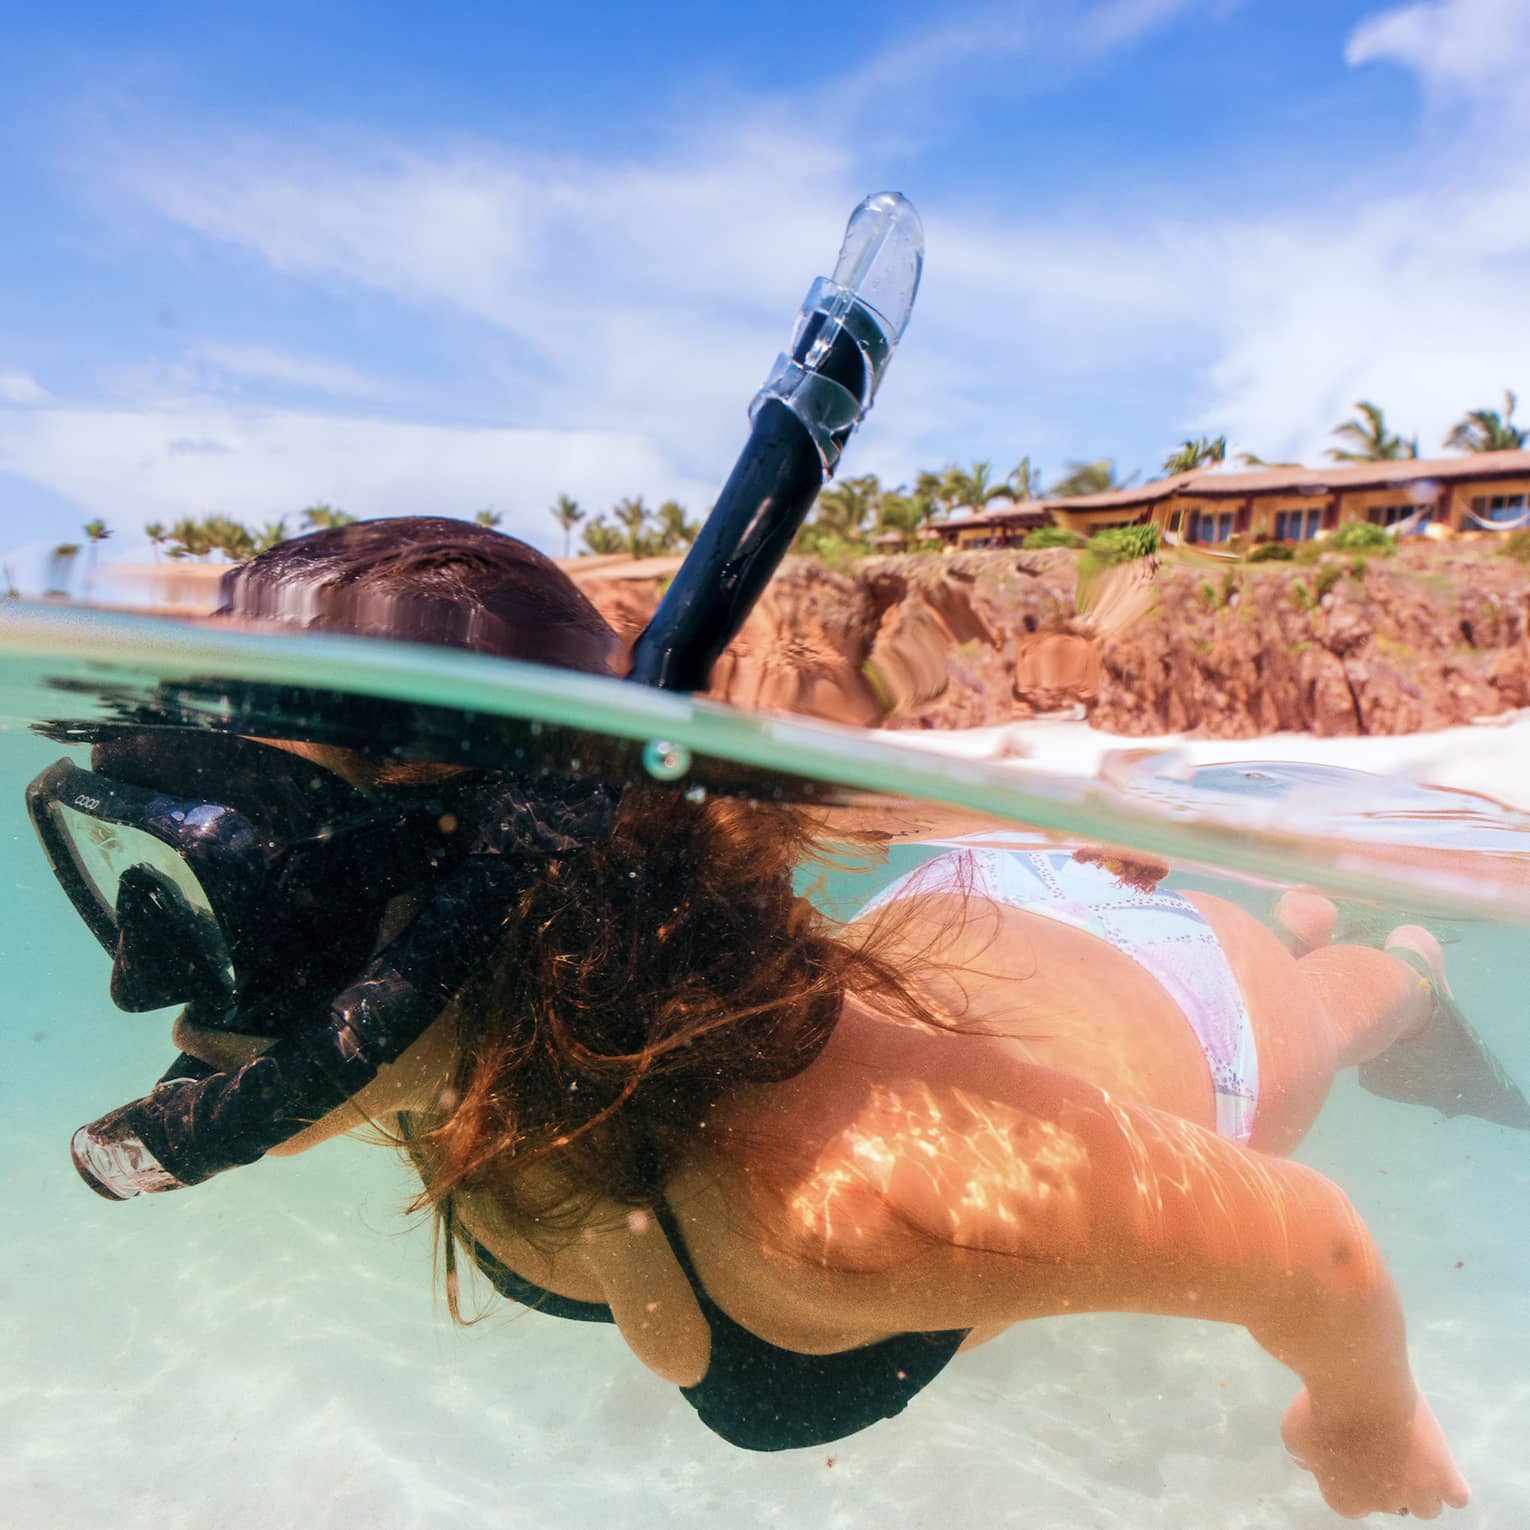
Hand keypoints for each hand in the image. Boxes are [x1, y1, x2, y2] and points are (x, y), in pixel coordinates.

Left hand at [1282, 1386, 1469, 1518]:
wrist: (1357, 1383)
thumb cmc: (1320, 1406)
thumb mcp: (1294, 1431)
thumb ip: (1304, 1454)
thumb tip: (1308, 1463)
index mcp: (1345, 1501)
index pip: (1353, 1502)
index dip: (1353, 1476)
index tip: (1352, 1451)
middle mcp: (1383, 1506)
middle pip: (1390, 1502)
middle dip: (1385, 1478)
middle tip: (1381, 1444)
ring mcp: (1416, 1493)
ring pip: (1427, 1506)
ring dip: (1420, 1487)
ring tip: (1411, 1454)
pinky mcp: (1444, 1476)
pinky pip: (1457, 1496)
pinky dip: (1450, 1483)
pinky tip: (1438, 1463)